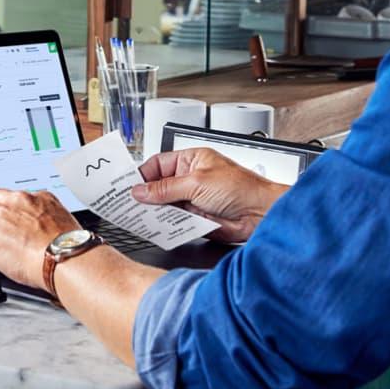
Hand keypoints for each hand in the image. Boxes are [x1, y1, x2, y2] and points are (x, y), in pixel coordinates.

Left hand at [0, 189, 79, 289]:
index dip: (8, 209)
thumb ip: (50, 223)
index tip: (7, 218)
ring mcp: (0, 216)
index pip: (16, 198)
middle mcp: (18, 202)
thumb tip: (47, 236)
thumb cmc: (70, 248)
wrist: (64, 257)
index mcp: (40, 198)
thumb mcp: (65, 225)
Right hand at [133, 148, 288, 242]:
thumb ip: (166, 188)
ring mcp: (192, 199)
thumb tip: (141, 191)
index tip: (127, 186)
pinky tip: (156, 227)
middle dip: (145, 195)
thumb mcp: (197, 183)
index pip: (158, 164)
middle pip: (158, 186)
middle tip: (127, 203)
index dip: (142, 175)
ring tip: (138, 217)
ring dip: (154, 212)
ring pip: (164, 205)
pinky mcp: (196, 218)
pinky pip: (174, 221)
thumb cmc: (242, 188)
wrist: (262, 215)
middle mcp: (190, 179)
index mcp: (191, 160)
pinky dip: (165, 225)